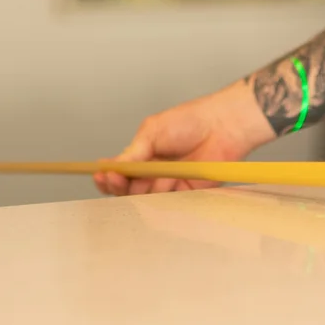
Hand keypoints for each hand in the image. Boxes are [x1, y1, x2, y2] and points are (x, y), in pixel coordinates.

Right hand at [95, 80, 275, 195]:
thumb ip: (135, 152)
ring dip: (147, 188)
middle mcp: (154, 172)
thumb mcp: (154, 130)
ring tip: (160, 172)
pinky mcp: (186, 194)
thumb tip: (114, 166)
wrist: (223, 126)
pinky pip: (170, 204)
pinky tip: (168, 186)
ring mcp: (169, 183)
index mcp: (143, 154)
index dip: (108, 176)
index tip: (101, 176)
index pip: (119, 171)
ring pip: (147, 198)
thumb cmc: (190, 121)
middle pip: (129, 189)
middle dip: (122, 186)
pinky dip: (165, 199)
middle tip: (118, 180)